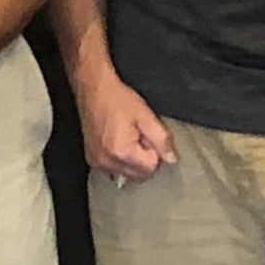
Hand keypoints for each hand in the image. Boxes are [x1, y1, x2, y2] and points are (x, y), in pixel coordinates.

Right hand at [75, 67, 176, 181]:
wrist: (92, 89)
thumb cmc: (117, 98)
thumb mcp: (145, 115)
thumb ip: (161, 139)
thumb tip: (171, 159)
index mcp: (122, 152)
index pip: (151, 167)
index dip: (153, 150)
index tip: (145, 134)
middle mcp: (107, 162)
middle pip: (139, 175)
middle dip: (143, 157)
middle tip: (137, 134)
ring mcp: (97, 163)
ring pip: (128, 174)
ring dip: (132, 160)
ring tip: (126, 136)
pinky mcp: (92, 160)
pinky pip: (115, 169)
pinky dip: (120, 159)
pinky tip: (117, 141)